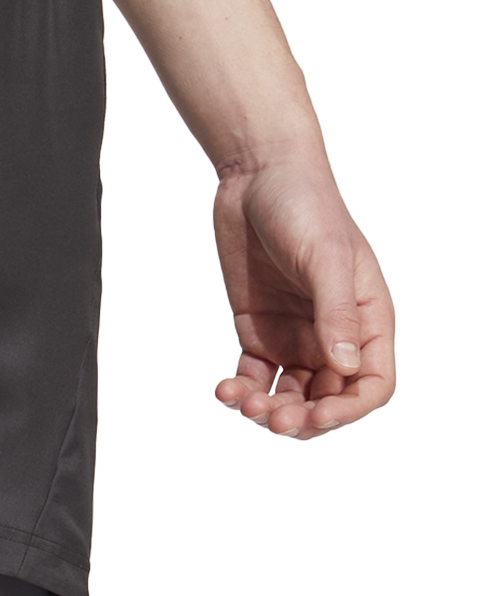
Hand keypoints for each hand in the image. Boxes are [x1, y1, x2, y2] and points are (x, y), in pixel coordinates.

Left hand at [211, 155, 394, 438]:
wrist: (257, 178)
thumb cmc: (306, 206)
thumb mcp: (326, 257)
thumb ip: (336, 312)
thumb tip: (346, 367)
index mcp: (368, 320)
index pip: (372, 385)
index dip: (348, 411)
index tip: (314, 416)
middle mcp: (334, 335)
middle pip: (328, 400)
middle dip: (302, 418)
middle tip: (269, 417)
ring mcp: (295, 336)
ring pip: (290, 395)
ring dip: (269, 409)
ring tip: (240, 401)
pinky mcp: (257, 331)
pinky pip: (254, 376)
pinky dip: (241, 391)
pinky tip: (224, 390)